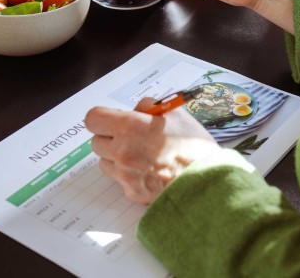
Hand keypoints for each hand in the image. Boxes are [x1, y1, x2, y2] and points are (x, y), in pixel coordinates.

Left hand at [85, 103, 219, 203]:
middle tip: (132, 136)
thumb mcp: (176, 114)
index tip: (113, 119)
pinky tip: (149, 171)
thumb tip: (136, 111)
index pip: (93, 118)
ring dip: (116, 157)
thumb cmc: (194, 148)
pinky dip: (129, 174)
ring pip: (105, 162)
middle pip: (96, 141)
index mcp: (129, 128)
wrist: (207, 182)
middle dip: (111, 137)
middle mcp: (121, 152)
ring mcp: (124, 175)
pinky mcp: (131, 192)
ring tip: (141, 154)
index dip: (103, 117)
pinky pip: (120, 179)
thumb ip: (150, 107)